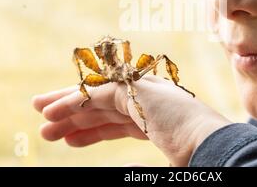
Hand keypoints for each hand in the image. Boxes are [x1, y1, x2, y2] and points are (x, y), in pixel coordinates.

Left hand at [32, 75, 231, 165]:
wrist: (213, 148)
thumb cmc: (197, 160)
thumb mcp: (164, 161)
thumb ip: (142, 164)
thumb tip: (126, 167)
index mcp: (160, 119)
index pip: (119, 121)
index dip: (93, 129)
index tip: (70, 139)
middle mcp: (151, 102)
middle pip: (105, 105)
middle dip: (76, 113)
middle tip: (49, 123)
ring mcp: (146, 92)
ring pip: (96, 96)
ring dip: (67, 107)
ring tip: (42, 118)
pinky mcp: (136, 88)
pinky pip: (96, 92)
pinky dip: (71, 100)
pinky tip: (50, 112)